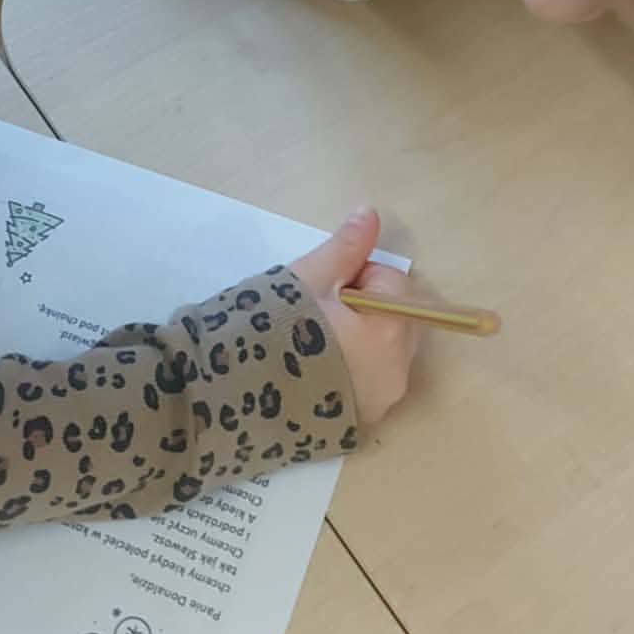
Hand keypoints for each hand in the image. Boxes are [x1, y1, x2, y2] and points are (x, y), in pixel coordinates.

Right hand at [289, 208, 418, 426]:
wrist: (235, 397)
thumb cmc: (274, 330)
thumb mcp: (308, 278)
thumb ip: (346, 247)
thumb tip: (371, 214)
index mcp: (391, 329)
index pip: (389, 282)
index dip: (353, 278)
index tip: (321, 290)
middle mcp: (397, 370)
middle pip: (392, 319)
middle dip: (361, 309)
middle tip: (313, 314)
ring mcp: (380, 400)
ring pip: (380, 352)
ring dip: (356, 341)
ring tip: (307, 344)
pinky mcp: (360, 420)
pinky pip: (365, 383)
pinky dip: (347, 373)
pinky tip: (311, 371)